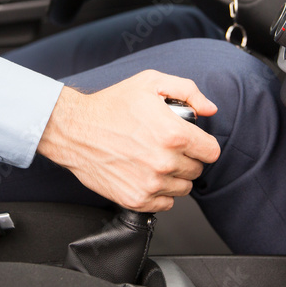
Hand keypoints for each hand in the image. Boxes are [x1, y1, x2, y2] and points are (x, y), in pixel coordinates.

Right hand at [37, 70, 219, 211]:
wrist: (74, 130)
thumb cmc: (110, 106)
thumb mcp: (150, 83)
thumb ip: (187, 91)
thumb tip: (210, 109)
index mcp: (174, 134)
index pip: (211, 151)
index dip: (202, 144)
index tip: (190, 141)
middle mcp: (164, 162)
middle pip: (197, 170)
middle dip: (186, 158)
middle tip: (165, 147)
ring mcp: (150, 184)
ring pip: (183, 188)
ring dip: (174, 177)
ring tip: (153, 160)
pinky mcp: (136, 199)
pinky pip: (165, 204)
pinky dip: (159, 193)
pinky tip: (145, 174)